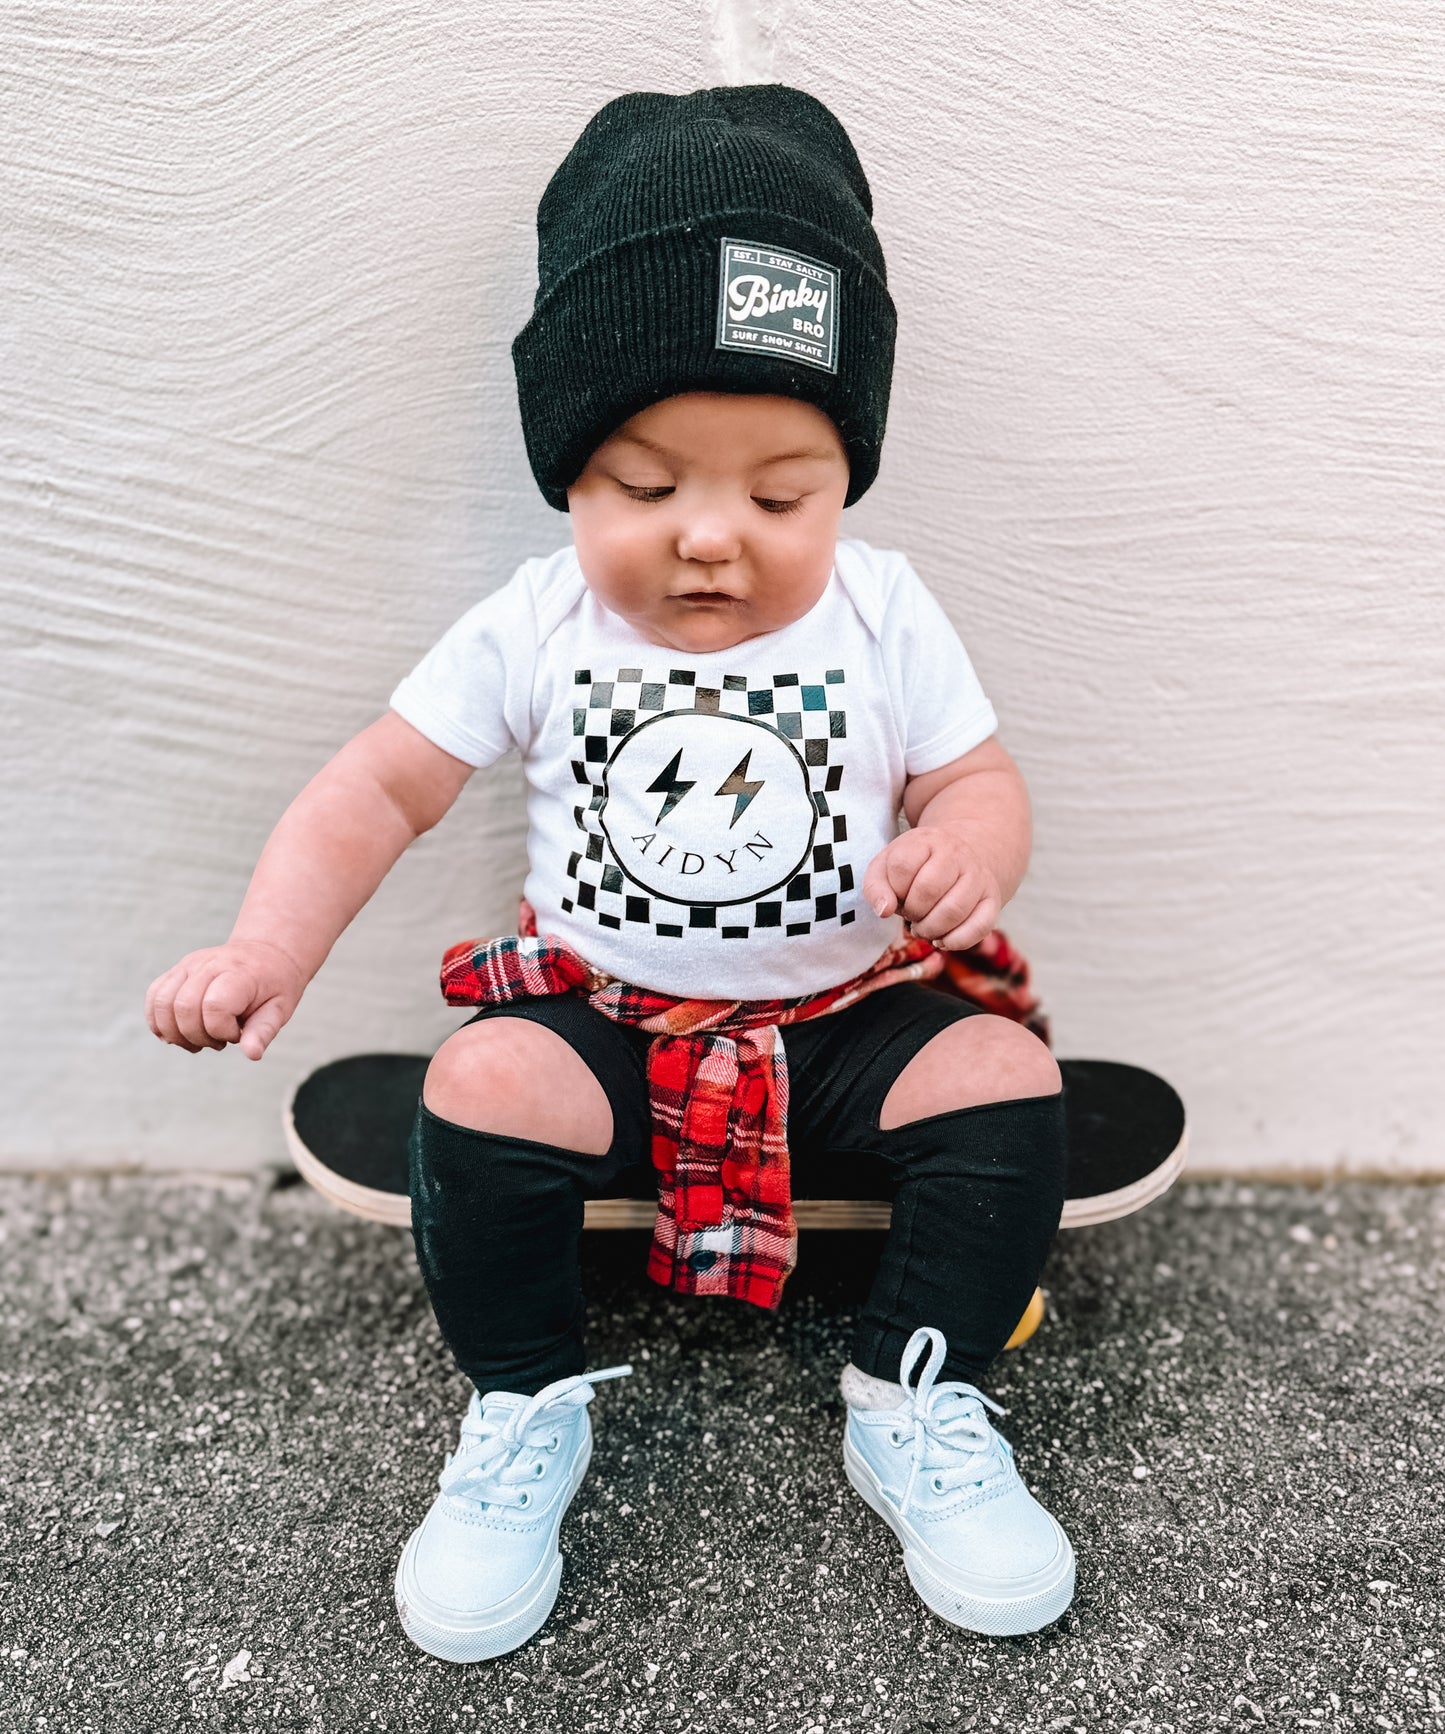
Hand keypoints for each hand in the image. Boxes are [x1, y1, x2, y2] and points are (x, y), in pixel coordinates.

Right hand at [145, 939, 305, 1060]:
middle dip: (198, 1036)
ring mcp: (189, 965)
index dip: (222, 1031)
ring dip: (176, 1033)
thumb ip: (263, 1031)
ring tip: (200, 1039)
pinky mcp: (177, 970)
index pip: (214, 1007)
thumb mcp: (280, 1009)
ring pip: (163, 1003)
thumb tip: (252, 1054)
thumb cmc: (275, 986)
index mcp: (239, 973)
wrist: (267, 954)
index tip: (238, 1033)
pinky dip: (159, 1022)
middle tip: (219, 1041)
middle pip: (184, 1007)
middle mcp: (209, 964)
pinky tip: (180, 1033)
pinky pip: (154, 996)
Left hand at [862, 826, 1001, 950]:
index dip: (894, 889)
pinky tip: (943, 939)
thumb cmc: (918, 866)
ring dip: (931, 929)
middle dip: (912, 912)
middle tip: (912, 914)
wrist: (965, 854)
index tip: (898, 894)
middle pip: (928, 890)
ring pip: (954, 911)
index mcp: (925, 841)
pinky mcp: (992, 900)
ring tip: (924, 928)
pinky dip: (956, 941)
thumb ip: (876, 886)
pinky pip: (979, 927)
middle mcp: (956, 855)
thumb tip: (884, 911)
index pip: (903, 866)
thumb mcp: (888, 865)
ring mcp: (977, 877)